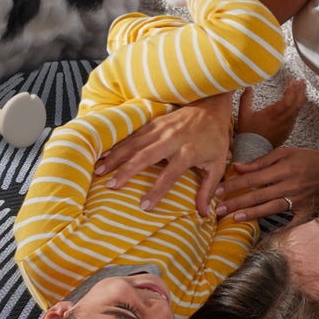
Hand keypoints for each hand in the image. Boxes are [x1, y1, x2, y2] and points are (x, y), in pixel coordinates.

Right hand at [97, 92, 232, 213]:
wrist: (212, 105)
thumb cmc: (215, 138)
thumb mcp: (218, 164)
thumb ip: (209, 189)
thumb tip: (204, 213)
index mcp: (188, 152)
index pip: (170, 175)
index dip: (157, 191)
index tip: (144, 206)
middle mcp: (172, 139)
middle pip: (145, 157)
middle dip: (126, 171)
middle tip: (111, 186)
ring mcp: (161, 129)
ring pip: (134, 144)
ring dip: (116, 157)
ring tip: (100, 170)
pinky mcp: (154, 122)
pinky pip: (133, 135)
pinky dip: (119, 144)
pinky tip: (106, 153)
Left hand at [215, 147, 318, 222]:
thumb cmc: (308, 159)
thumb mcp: (285, 153)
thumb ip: (260, 161)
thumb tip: (237, 167)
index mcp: (281, 169)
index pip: (251, 178)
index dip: (233, 185)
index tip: (217, 191)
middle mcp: (287, 185)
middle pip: (257, 196)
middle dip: (236, 202)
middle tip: (218, 210)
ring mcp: (296, 200)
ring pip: (269, 208)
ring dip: (251, 214)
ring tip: (234, 218)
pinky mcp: (304, 211)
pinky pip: (291, 222)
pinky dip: (281, 229)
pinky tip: (266, 236)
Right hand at [235, 80, 305, 146]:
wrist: (252, 150)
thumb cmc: (248, 133)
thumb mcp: (243, 114)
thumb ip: (246, 99)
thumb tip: (248, 87)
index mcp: (272, 115)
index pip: (287, 100)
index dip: (292, 90)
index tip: (293, 81)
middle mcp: (282, 120)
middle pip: (296, 104)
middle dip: (300, 91)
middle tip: (302, 82)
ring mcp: (286, 126)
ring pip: (297, 110)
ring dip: (300, 98)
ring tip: (301, 89)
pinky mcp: (287, 131)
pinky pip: (295, 117)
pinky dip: (297, 108)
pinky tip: (296, 103)